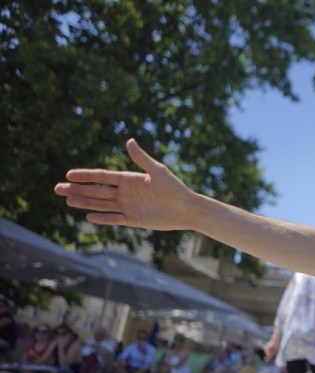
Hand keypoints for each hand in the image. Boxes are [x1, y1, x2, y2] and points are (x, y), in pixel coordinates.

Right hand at [54, 139, 194, 230]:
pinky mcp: (135, 219)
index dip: (86, 175)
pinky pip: (114, 218)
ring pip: (101, 204)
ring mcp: (129, 206)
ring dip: (84, 202)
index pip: (102, 176)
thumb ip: (141, 158)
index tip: (69, 174)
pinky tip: (87, 216)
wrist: (187, 208)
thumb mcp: (158, 171)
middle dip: (77, 189)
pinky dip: (102, 218)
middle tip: (57, 188)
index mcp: (130, 179)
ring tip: (66, 201)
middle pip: (97, 191)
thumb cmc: (175, 188)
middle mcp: (126, 192)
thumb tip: (129, 141)